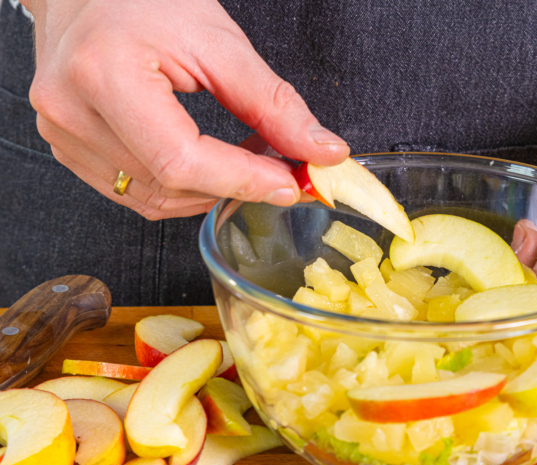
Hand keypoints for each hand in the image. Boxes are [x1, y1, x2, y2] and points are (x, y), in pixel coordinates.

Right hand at [24, 0, 348, 219]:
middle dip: (236, 186)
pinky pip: (138, 193)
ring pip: (157, 199)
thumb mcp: (219, 41)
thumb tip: (320, 150)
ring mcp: (63, 135)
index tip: (289, 183)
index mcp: (103, 76)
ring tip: (247, 158)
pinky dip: (185, 188)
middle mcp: (71, 113)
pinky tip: (211, 163)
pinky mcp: (69, 149)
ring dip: (213, 191)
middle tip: (282, 169)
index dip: (243, 180)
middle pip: (171, 186)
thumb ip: (272, 103)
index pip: (182, 161)